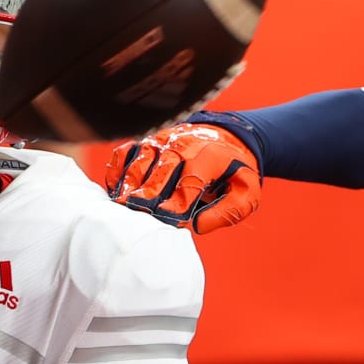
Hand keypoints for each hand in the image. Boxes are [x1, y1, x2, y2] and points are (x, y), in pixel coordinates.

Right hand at [103, 123, 260, 233]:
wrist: (228, 136)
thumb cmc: (233, 171)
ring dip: (128, 187)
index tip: (168, 226)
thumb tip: (197, 226)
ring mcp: (161, 141)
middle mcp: (181, 146)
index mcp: (207, 158)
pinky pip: (125, 153)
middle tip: (136, 219)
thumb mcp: (246, 193)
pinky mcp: (147, 140)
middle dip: (146, 200)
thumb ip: (227, 212)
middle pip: (158, 176)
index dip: (175, 209)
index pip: (187, 187)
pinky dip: (117, 171)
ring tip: (121, 208)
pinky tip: (116, 191)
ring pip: (138, 163)